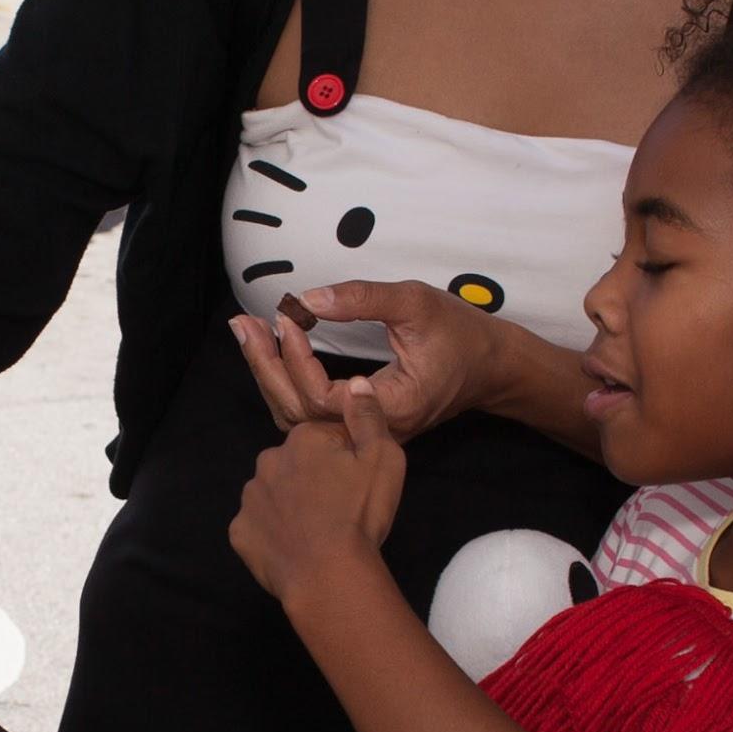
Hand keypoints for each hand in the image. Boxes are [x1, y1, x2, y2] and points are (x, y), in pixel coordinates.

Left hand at [229, 384, 403, 605]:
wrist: (329, 575)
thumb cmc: (360, 514)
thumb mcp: (384, 458)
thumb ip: (369, 416)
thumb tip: (355, 383)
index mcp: (302, 439)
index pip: (326, 439)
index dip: (345, 459)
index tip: (357, 483)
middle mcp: (268, 461)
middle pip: (295, 464)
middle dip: (312, 479)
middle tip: (337, 509)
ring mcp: (250, 499)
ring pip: (273, 494)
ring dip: (290, 505)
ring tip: (316, 531)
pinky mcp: (240, 533)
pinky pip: (258, 527)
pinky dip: (273, 535)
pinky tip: (294, 548)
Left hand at [230, 285, 511, 443]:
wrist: (489, 366)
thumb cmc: (459, 334)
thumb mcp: (416, 303)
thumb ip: (363, 299)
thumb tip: (308, 299)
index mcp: (393, 408)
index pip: (322, 399)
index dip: (297, 360)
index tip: (287, 317)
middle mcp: (376, 432)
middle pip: (301, 414)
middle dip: (266, 367)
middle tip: (243, 324)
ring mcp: (365, 433)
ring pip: (301, 418)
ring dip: (270, 374)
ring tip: (248, 333)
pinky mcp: (359, 425)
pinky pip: (310, 414)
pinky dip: (286, 382)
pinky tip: (270, 351)